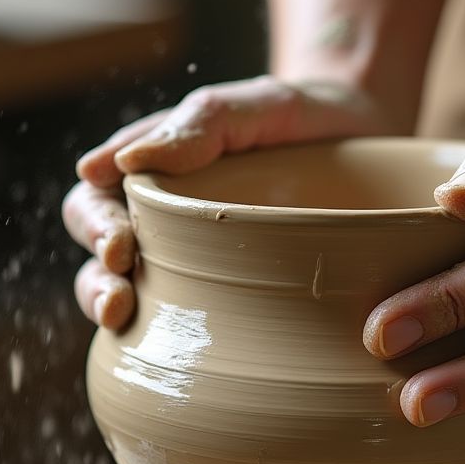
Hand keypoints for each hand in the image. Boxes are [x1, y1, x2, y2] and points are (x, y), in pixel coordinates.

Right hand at [63, 75, 393, 328]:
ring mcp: (194, 263)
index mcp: (157, 174)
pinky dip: (168, 341)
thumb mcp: (258, 106)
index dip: (95, 225)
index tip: (119, 246)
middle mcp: (165, 221)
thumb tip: (122, 163)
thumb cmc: (304, 120)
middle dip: (96, 281)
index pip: (97, 200)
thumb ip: (201, 123)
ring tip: (125, 320)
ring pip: (131, 294)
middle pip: (101, 255)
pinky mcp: (231, 298)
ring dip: (115, 311)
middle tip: (119, 297)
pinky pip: (186, 324)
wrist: (369, 145)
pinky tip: (175, 357)